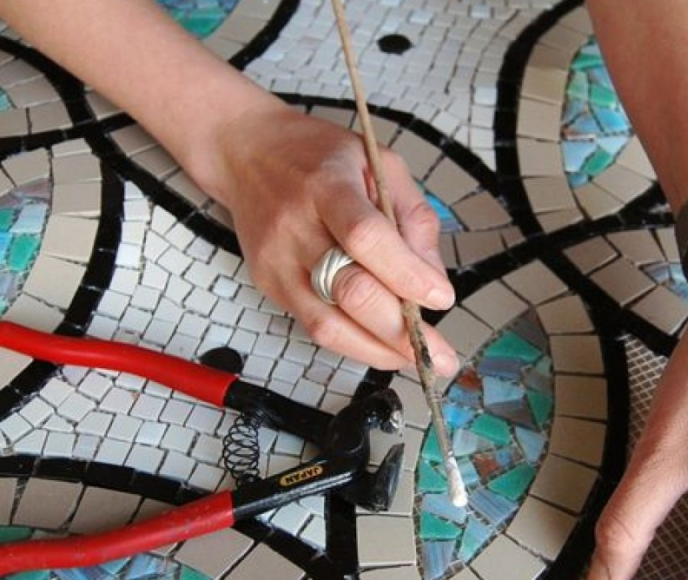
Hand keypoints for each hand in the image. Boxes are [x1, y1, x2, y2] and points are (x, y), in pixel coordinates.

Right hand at [202, 102, 458, 374]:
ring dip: (379, 350)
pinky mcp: (268, 283)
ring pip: (327, 325)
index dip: (406, 274)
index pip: (366, 238)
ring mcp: (276, 261)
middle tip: (442, 355)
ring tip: (418, 361)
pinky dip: (354, 343)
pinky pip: (314, 326)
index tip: (441, 297)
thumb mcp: (379, 162)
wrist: (245, 151)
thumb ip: (411, 217)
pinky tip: (383, 346)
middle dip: (401, 331)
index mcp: (327, 185)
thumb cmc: (317, 154)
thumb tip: (433, 280)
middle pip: (348, 291)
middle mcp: (295, 227)